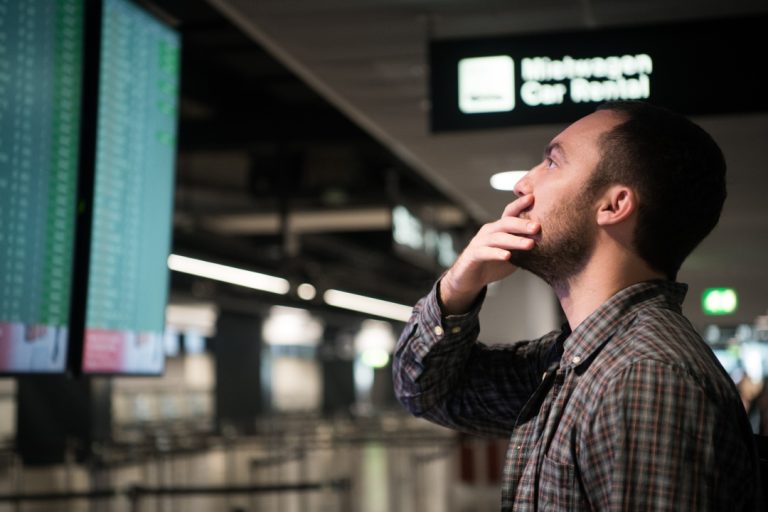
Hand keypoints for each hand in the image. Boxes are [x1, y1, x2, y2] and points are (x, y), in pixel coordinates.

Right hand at [440, 194, 539, 314]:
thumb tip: (552, 243)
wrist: (469, 279)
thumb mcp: (512, 253)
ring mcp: (479, 242)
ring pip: (497, 238)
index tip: (534, 198)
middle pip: (505, 223)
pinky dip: (496, 253)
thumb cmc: (493, 264)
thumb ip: (525, 247)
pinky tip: (507, 256)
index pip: (510, 213)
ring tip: (529, 244)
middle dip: (522, 224)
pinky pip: (485, 252)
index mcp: (499, 228)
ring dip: (514, 240)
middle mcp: (489, 232)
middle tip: (537, 227)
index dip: (520, 204)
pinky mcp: (472, 256)